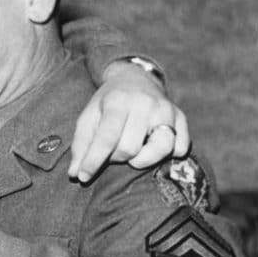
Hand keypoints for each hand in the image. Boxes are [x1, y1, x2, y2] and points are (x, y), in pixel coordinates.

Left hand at [68, 61, 189, 181]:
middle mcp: (145, 104)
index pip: (107, 137)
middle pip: (131, 148)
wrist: (135, 79)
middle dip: (117, 157)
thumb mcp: (88, 117)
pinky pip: (180, 147)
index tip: (83, 177)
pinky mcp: (182, 118)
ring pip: (161, 149)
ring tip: (132, 152)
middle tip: (112, 151)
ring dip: (143, 160)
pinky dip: (168, 155)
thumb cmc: (107, 104)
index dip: (94, 161)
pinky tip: (153, 147)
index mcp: (117, 101)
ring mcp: (167, 110)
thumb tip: (76, 174)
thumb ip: (81, 145)